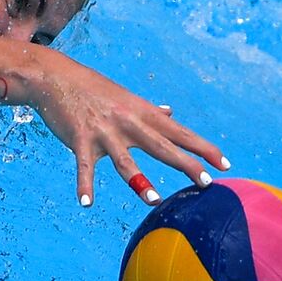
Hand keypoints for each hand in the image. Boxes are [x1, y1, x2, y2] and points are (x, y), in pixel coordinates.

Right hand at [28, 53, 228, 207]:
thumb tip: (171, 113)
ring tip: (154, 200)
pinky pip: (84, 166)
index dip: (203, 148)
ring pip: (126, 160)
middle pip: (163, 147)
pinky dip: (84, 185)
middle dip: (187, 164)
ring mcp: (105, 131)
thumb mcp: (127, 97)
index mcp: (143, 113)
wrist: (56, 77)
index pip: (180, 132)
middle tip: (208, 183)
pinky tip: (86, 203)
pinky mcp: (81, 139)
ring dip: (140, 181)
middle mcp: (129, 122)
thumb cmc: (93, 89)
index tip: (225, 163)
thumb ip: (150, 110)